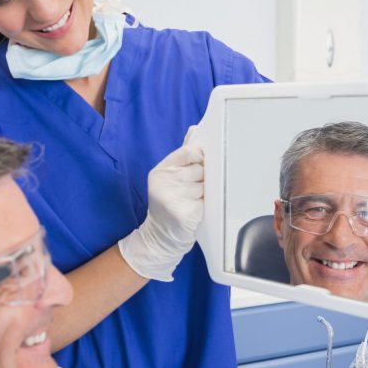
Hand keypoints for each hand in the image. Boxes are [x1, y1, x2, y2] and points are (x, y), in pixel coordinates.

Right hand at [119, 130, 203, 281]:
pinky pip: (207, 202)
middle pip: (200, 169)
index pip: (189, 152)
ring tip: (194, 201)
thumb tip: (195, 130)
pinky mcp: (184, 214)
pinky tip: (197, 210)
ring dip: (206, 194)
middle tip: (196, 189)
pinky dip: (207, 206)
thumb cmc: (170, 204)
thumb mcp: (169, 178)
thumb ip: (183, 156)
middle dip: (204, 179)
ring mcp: (173, 198)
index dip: (201, 157)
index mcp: (160, 171)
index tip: (205, 164)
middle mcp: (164, 182)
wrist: (160, 237)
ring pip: (205, 186)